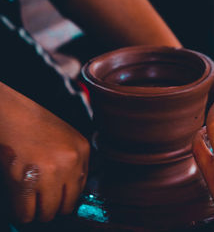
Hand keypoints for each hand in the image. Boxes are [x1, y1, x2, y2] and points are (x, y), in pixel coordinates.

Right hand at [0, 82, 89, 222]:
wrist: (14, 115)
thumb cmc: (37, 126)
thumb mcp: (68, 140)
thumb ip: (74, 163)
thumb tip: (72, 192)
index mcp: (83, 151)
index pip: (81, 189)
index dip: (67, 197)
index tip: (58, 201)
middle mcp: (70, 162)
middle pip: (66, 205)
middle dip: (54, 209)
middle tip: (44, 207)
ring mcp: (49, 172)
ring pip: (48, 212)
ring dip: (39, 214)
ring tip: (33, 208)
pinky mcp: (26, 179)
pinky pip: (26, 211)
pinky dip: (23, 214)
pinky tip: (22, 208)